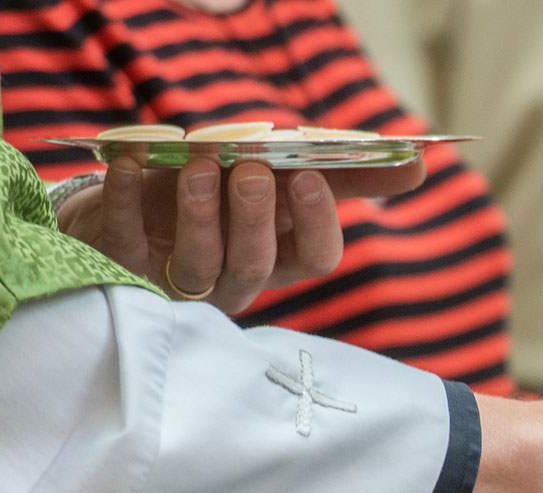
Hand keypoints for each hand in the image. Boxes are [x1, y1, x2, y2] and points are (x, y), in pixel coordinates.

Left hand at [57, 155, 424, 313]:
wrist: (134, 201)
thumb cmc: (225, 190)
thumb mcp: (284, 176)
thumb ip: (348, 172)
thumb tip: (419, 163)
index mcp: (282, 257)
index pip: (314, 259)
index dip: (315, 223)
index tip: (309, 177)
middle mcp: (237, 279)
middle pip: (257, 266)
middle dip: (255, 217)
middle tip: (254, 169)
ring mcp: (180, 280)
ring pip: (199, 264)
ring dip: (201, 211)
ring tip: (200, 163)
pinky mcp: (123, 266)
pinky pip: (125, 238)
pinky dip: (125, 196)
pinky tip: (130, 161)